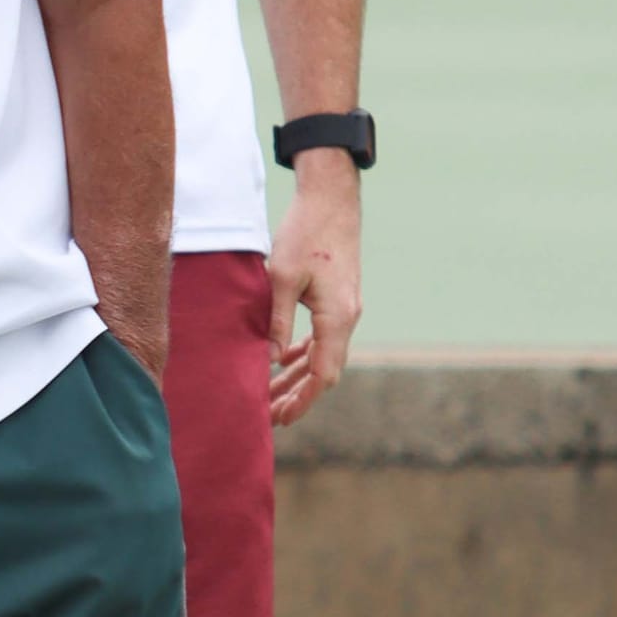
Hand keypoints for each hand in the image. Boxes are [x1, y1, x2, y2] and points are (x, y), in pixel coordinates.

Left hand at [267, 156, 361, 429]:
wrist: (332, 198)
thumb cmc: (306, 232)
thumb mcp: (282, 276)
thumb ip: (277, 320)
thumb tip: (272, 360)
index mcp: (337, 317)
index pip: (324, 374)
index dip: (303, 399)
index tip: (281, 418)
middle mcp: (347, 318)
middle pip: (325, 371)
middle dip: (298, 395)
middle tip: (269, 415)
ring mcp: (346, 308)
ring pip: (324, 355)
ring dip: (300, 375)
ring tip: (271, 393)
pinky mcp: (339, 299)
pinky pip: (324, 337)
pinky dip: (306, 352)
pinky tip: (286, 360)